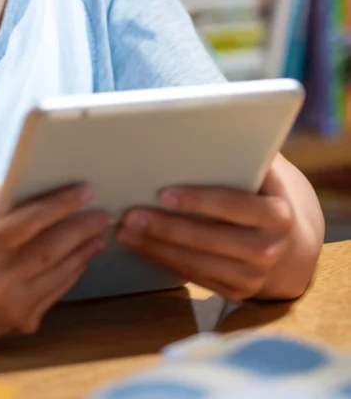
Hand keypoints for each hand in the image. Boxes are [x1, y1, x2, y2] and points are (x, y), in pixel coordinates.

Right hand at [0, 182, 109, 348]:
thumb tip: (10, 185)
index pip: (31, 221)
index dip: (61, 204)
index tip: (85, 190)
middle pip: (52, 248)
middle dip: (82, 227)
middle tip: (102, 212)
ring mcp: (11, 305)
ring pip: (59, 273)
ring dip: (83, 252)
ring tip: (99, 233)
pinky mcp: (18, 323)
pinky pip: (54, 294)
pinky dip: (71, 274)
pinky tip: (81, 259)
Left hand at [117, 155, 323, 302]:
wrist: (295, 243)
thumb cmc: (267, 192)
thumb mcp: (266, 171)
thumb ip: (242, 153)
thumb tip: (200, 127)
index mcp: (277, 214)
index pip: (231, 205)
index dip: (197, 200)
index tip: (163, 193)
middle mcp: (269, 249)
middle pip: (209, 239)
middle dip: (166, 227)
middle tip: (130, 214)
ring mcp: (254, 277)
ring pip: (197, 263)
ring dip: (156, 247)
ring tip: (125, 231)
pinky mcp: (236, 293)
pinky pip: (194, 276)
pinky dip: (163, 261)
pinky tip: (140, 246)